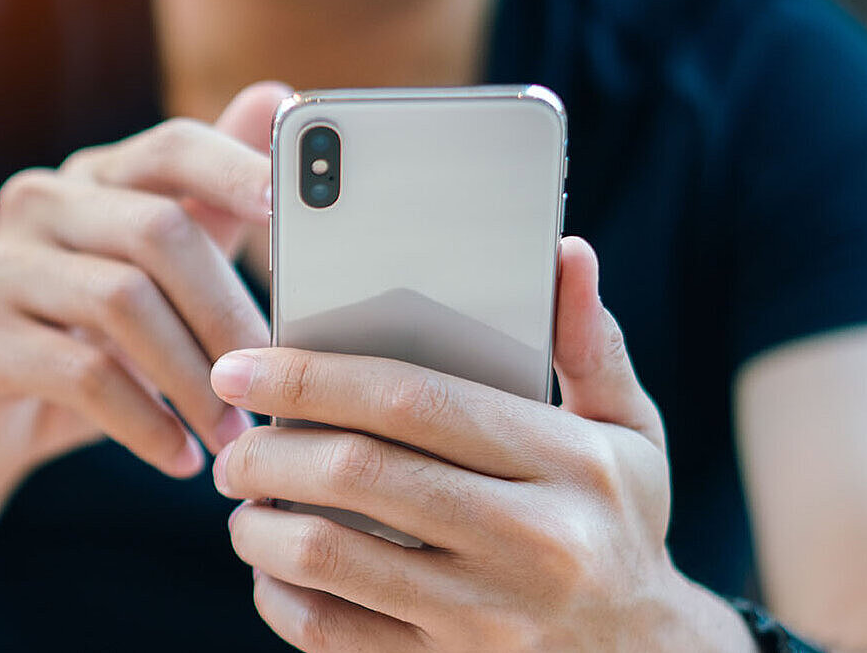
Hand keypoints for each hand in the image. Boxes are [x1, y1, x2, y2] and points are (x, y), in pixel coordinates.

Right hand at [0, 82, 289, 498]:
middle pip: (158, 231)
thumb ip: (210, 199)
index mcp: (92, 177)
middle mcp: (42, 205)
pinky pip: (83, 375)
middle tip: (272, 379)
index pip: (171, 146)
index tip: (291, 210)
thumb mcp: (148, 273)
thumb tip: (277, 94)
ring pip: (124, 303)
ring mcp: (3, 270)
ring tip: (231, 435)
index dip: (234, 168)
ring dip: (192, 378)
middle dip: (227, 311)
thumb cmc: (76, 340)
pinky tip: (178, 457)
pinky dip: (144, 421)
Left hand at [210, 237, 749, 650]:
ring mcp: (484, 619)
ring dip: (260, 523)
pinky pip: (328, 633)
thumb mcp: (630, 433)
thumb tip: (567, 252)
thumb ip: (590, 344)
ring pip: (327, 558)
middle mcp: (529, 543)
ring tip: (246, 498)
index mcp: (568, 465)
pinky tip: (272, 566)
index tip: (243, 365)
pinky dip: (277, 595)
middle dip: (269, 450)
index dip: (311, 377)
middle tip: (236, 442)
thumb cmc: (618, 522)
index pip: (412, 400)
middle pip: (355, 475)